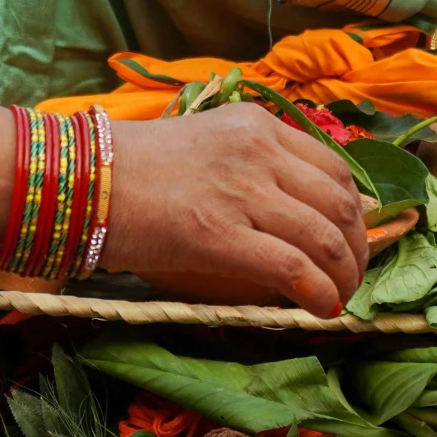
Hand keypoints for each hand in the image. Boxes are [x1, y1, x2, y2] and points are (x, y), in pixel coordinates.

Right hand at [102, 104, 368, 315]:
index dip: (355, 212)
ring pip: (325, 238)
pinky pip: (292, 267)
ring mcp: (242, 192)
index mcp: (257, 126)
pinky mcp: (220, 235)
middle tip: (352, 277)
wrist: (79, 178)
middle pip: (340, 205)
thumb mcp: (206, 144)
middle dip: (357, 249)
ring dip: (345, 276)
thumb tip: (294, 214)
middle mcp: (259, 152)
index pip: (335, 168)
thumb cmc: (133, 169)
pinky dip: (318, 292)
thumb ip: (252, 167)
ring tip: (341, 299)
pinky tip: (322, 309)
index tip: (352, 240)